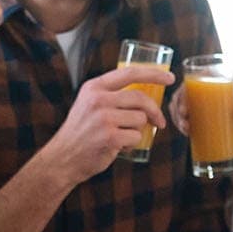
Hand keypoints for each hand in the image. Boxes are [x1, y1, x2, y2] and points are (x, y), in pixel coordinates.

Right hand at [44, 66, 170, 185]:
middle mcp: (98, 100)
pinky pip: (136, 137)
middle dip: (155, 111)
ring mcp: (103, 118)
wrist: (63, 158)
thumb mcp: (89, 105)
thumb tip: (144, 95)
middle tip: (159, 121)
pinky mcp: (109, 137)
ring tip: (123, 136)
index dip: (153, 74)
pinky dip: (132, 144)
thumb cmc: (80, 133)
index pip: (129, 73)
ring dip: (138, 130)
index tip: (169, 78)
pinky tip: (119, 147)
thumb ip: (110, 96)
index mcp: (94, 88)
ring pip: (140, 119)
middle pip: (140, 98)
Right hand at [172, 79, 232, 170]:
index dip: (188, 86)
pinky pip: (184, 118)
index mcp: (220, 81)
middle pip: (185, 91)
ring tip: (186, 128)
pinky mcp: (199, 121)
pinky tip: (186, 131)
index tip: (188, 101)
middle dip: (179, 103)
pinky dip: (180, 123)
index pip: (198, 76)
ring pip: (181, 105)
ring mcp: (202, 106)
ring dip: (177, 115)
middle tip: (184, 116)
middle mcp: (208, 92)